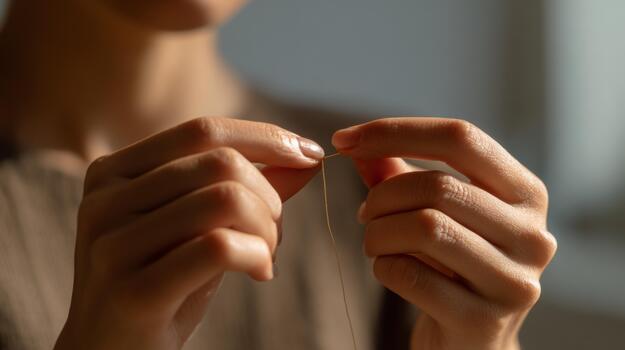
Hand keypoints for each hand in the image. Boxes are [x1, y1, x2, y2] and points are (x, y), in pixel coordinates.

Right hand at [55, 117, 323, 349]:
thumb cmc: (161, 283)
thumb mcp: (197, 226)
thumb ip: (243, 187)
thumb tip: (306, 156)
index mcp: (114, 172)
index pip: (203, 131)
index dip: (266, 138)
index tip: (309, 155)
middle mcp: (105, 199)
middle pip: (221, 163)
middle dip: (269, 196)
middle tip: (274, 233)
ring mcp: (112, 244)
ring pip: (226, 200)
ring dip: (267, 229)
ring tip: (266, 255)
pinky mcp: (132, 290)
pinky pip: (219, 246)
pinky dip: (258, 255)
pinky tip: (260, 273)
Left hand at [332, 117, 555, 349]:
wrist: (471, 342)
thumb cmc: (450, 266)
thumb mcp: (432, 211)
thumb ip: (397, 173)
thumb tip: (356, 144)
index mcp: (526, 194)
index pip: (462, 138)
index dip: (395, 131)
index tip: (344, 139)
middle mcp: (532, 235)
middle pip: (438, 186)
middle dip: (382, 195)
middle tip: (364, 212)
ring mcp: (513, 282)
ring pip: (425, 227)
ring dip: (378, 232)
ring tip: (374, 241)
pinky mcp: (483, 322)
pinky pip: (410, 274)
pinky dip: (383, 266)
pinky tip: (388, 269)